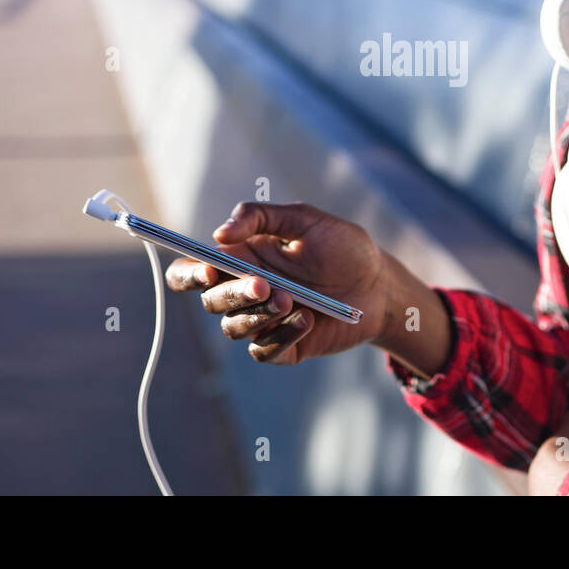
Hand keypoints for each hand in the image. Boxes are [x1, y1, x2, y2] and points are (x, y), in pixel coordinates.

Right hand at [165, 201, 391, 364]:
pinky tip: (306, 320)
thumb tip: (219, 234)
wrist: (379, 284)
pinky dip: (280, 336)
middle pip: (211, 301)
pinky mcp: (282, 346)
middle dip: (234, 294)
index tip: (208, 271)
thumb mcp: (305, 219)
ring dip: (257, 315)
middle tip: (265, 284)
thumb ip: (260, 217)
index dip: (188, 274)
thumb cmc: (342, 247)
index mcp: (241, 258)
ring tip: (291, 301)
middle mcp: (245, 292)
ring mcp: (262, 321)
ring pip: (233, 328)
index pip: (192, 270)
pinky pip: (263, 351)